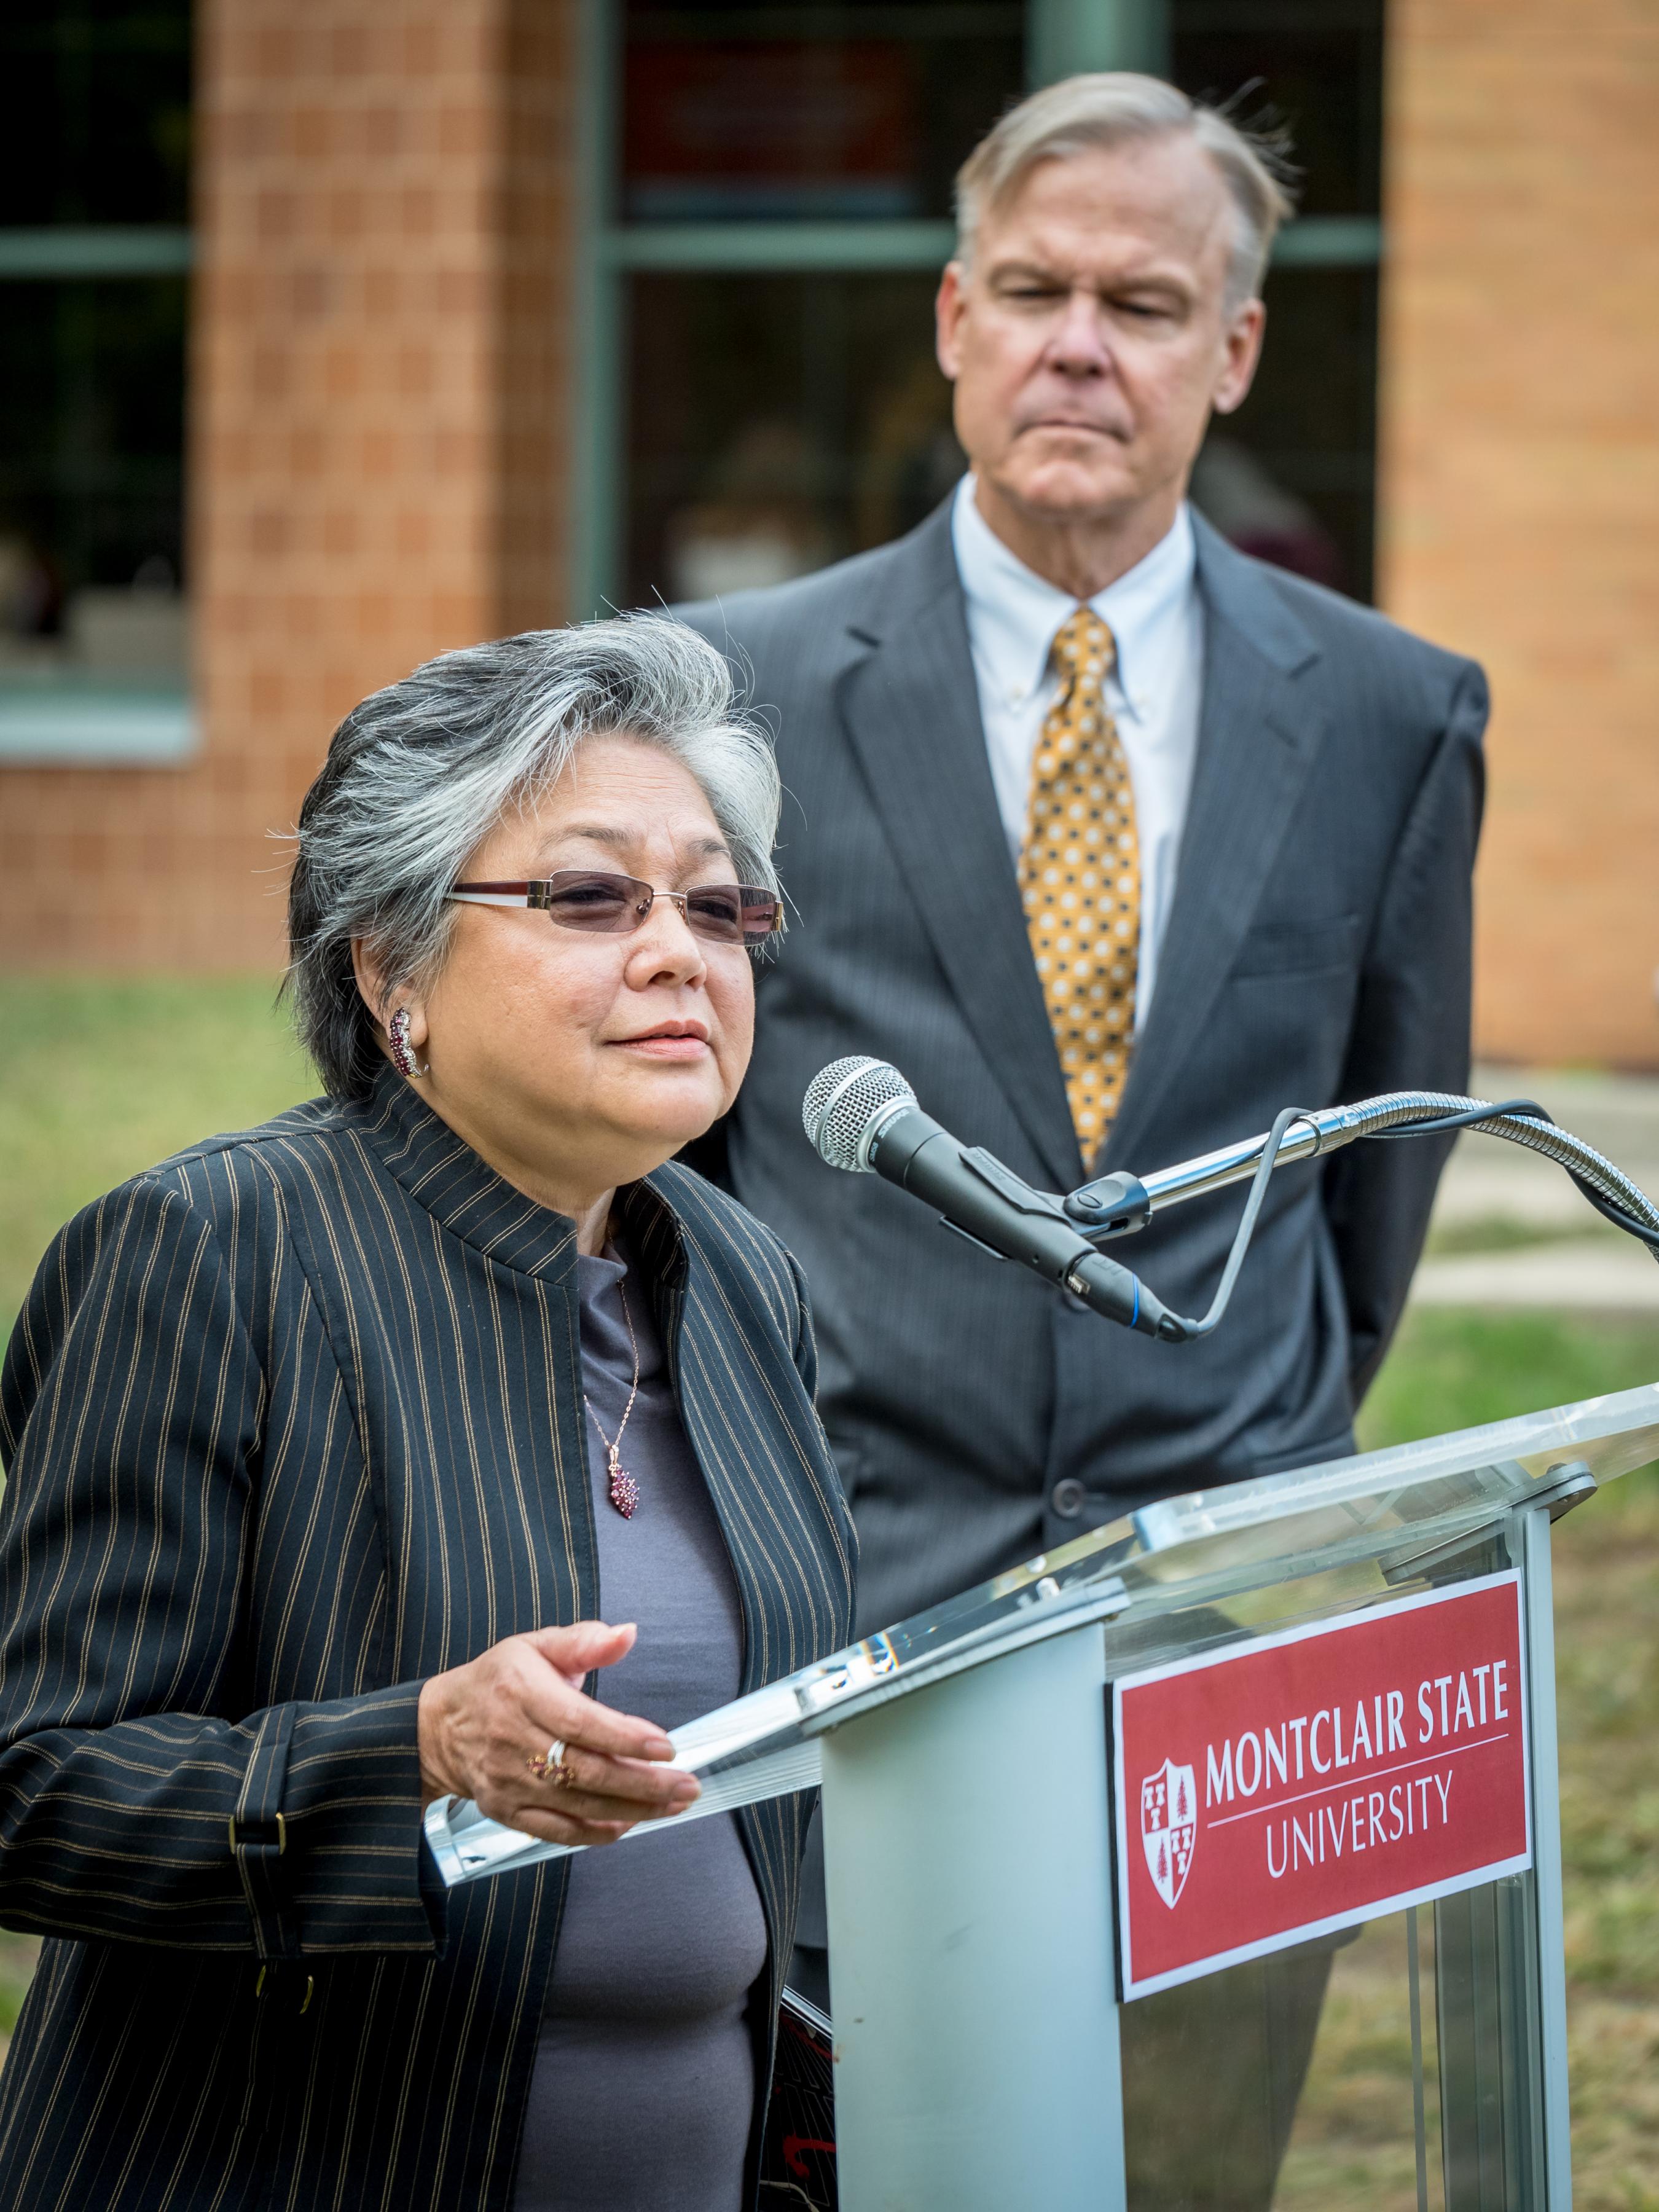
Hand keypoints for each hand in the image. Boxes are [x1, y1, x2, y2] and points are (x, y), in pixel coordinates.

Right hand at [417, 1620, 699, 1848]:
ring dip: (631, 1809)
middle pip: (585, 1770)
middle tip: (686, 1784)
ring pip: (577, 1803)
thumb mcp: (536, 1645)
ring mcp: (508, 1781)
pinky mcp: (506, 1810)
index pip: (580, 1722)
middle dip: (643, 1782)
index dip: (625, 1737)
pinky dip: (595, 1832)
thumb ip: (584, 1642)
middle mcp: (513, 1740)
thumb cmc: (497, 1681)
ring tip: (673, 1803)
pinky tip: (628, 1824)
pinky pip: (556, 1830)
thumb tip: (627, 1634)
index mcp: (522, 1692)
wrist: (441, 1725)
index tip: (665, 1746)